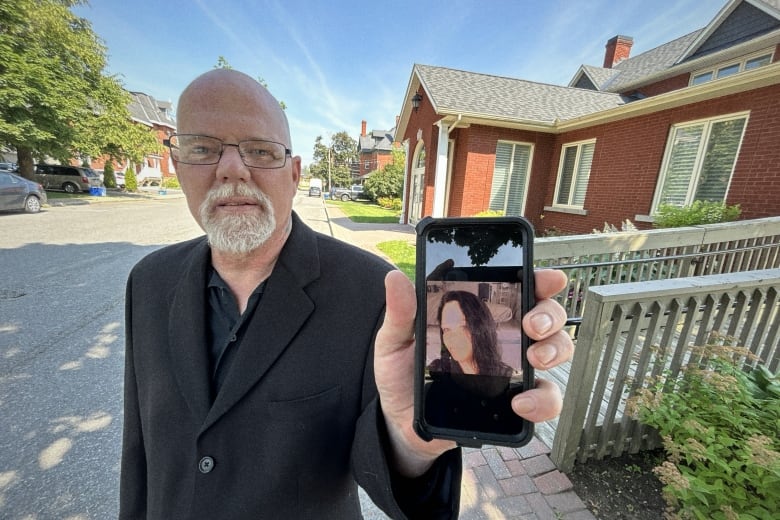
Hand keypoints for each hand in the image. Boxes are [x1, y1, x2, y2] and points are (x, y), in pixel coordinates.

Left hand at [374, 269, 573, 477]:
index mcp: (478, 316)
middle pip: (546, 316)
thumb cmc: (402, 375)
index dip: (538, 280)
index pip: (517, 289)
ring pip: (555, 352)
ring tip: (533, 359)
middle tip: (531, 326)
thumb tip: (395, 278)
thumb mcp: (395, 342)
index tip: (547, 278)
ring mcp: (514, 370)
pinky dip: (543, 400)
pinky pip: (545, 400)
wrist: (401, 422)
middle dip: (549, 315)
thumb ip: (400, 314)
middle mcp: (504, 339)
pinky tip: (521, 402)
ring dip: (554, 350)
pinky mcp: (514, 403)